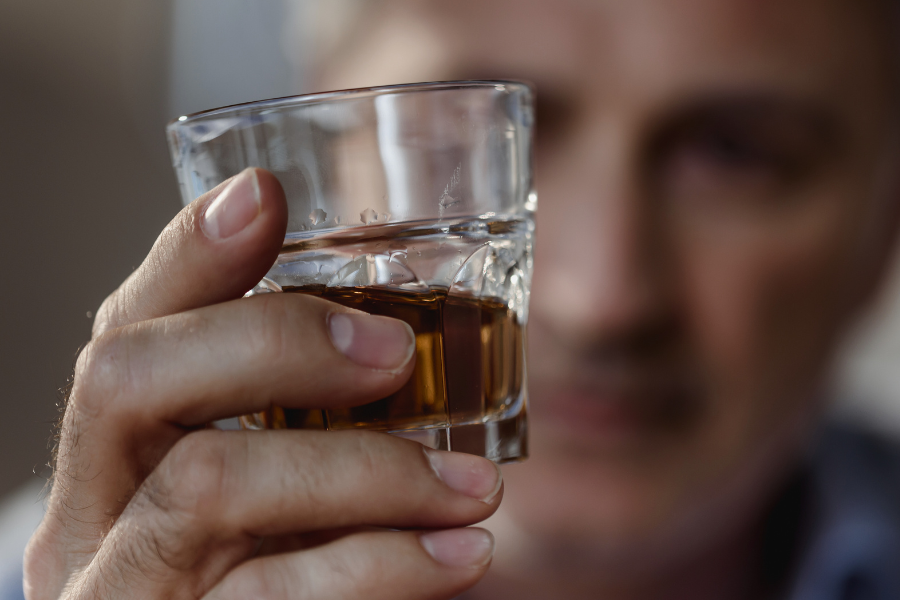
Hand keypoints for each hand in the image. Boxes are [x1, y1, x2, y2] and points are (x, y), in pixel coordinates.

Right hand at [24, 169, 501, 599]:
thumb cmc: (264, 585)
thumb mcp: (264, 501)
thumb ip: (288, 427)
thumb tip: (394, 333)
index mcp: (109, 463)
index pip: (122, 332)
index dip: (187, 257)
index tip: (265, 196)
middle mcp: (88, 520)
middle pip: (130, 381)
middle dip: (277, 342)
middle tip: (397, 354)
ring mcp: (122, 591)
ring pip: (210, 484)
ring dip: (367, 470)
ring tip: (475, 486)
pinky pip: (275, 596)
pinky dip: (386, 566)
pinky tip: (464, 553)